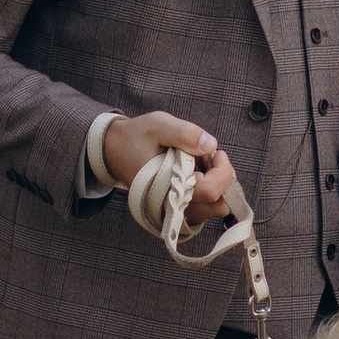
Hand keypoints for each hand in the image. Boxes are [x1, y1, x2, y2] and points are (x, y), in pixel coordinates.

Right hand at [103, 109, 236, 223]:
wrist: (115, 150)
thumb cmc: (136, 137)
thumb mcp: (158, 125)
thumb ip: (185, 133)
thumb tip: (211, 145)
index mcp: (167, 189)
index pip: (211, 191)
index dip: (222, 170)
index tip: (216, 152)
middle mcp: (172, 208)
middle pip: (218, 207)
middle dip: (224, 180)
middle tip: (212, 159)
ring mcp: (175, 212)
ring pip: (213, 210)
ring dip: (218, 186)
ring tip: (202, 165)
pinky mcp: (176, 211)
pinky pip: (204, 209)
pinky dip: (209, 192)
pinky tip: (197, 173)